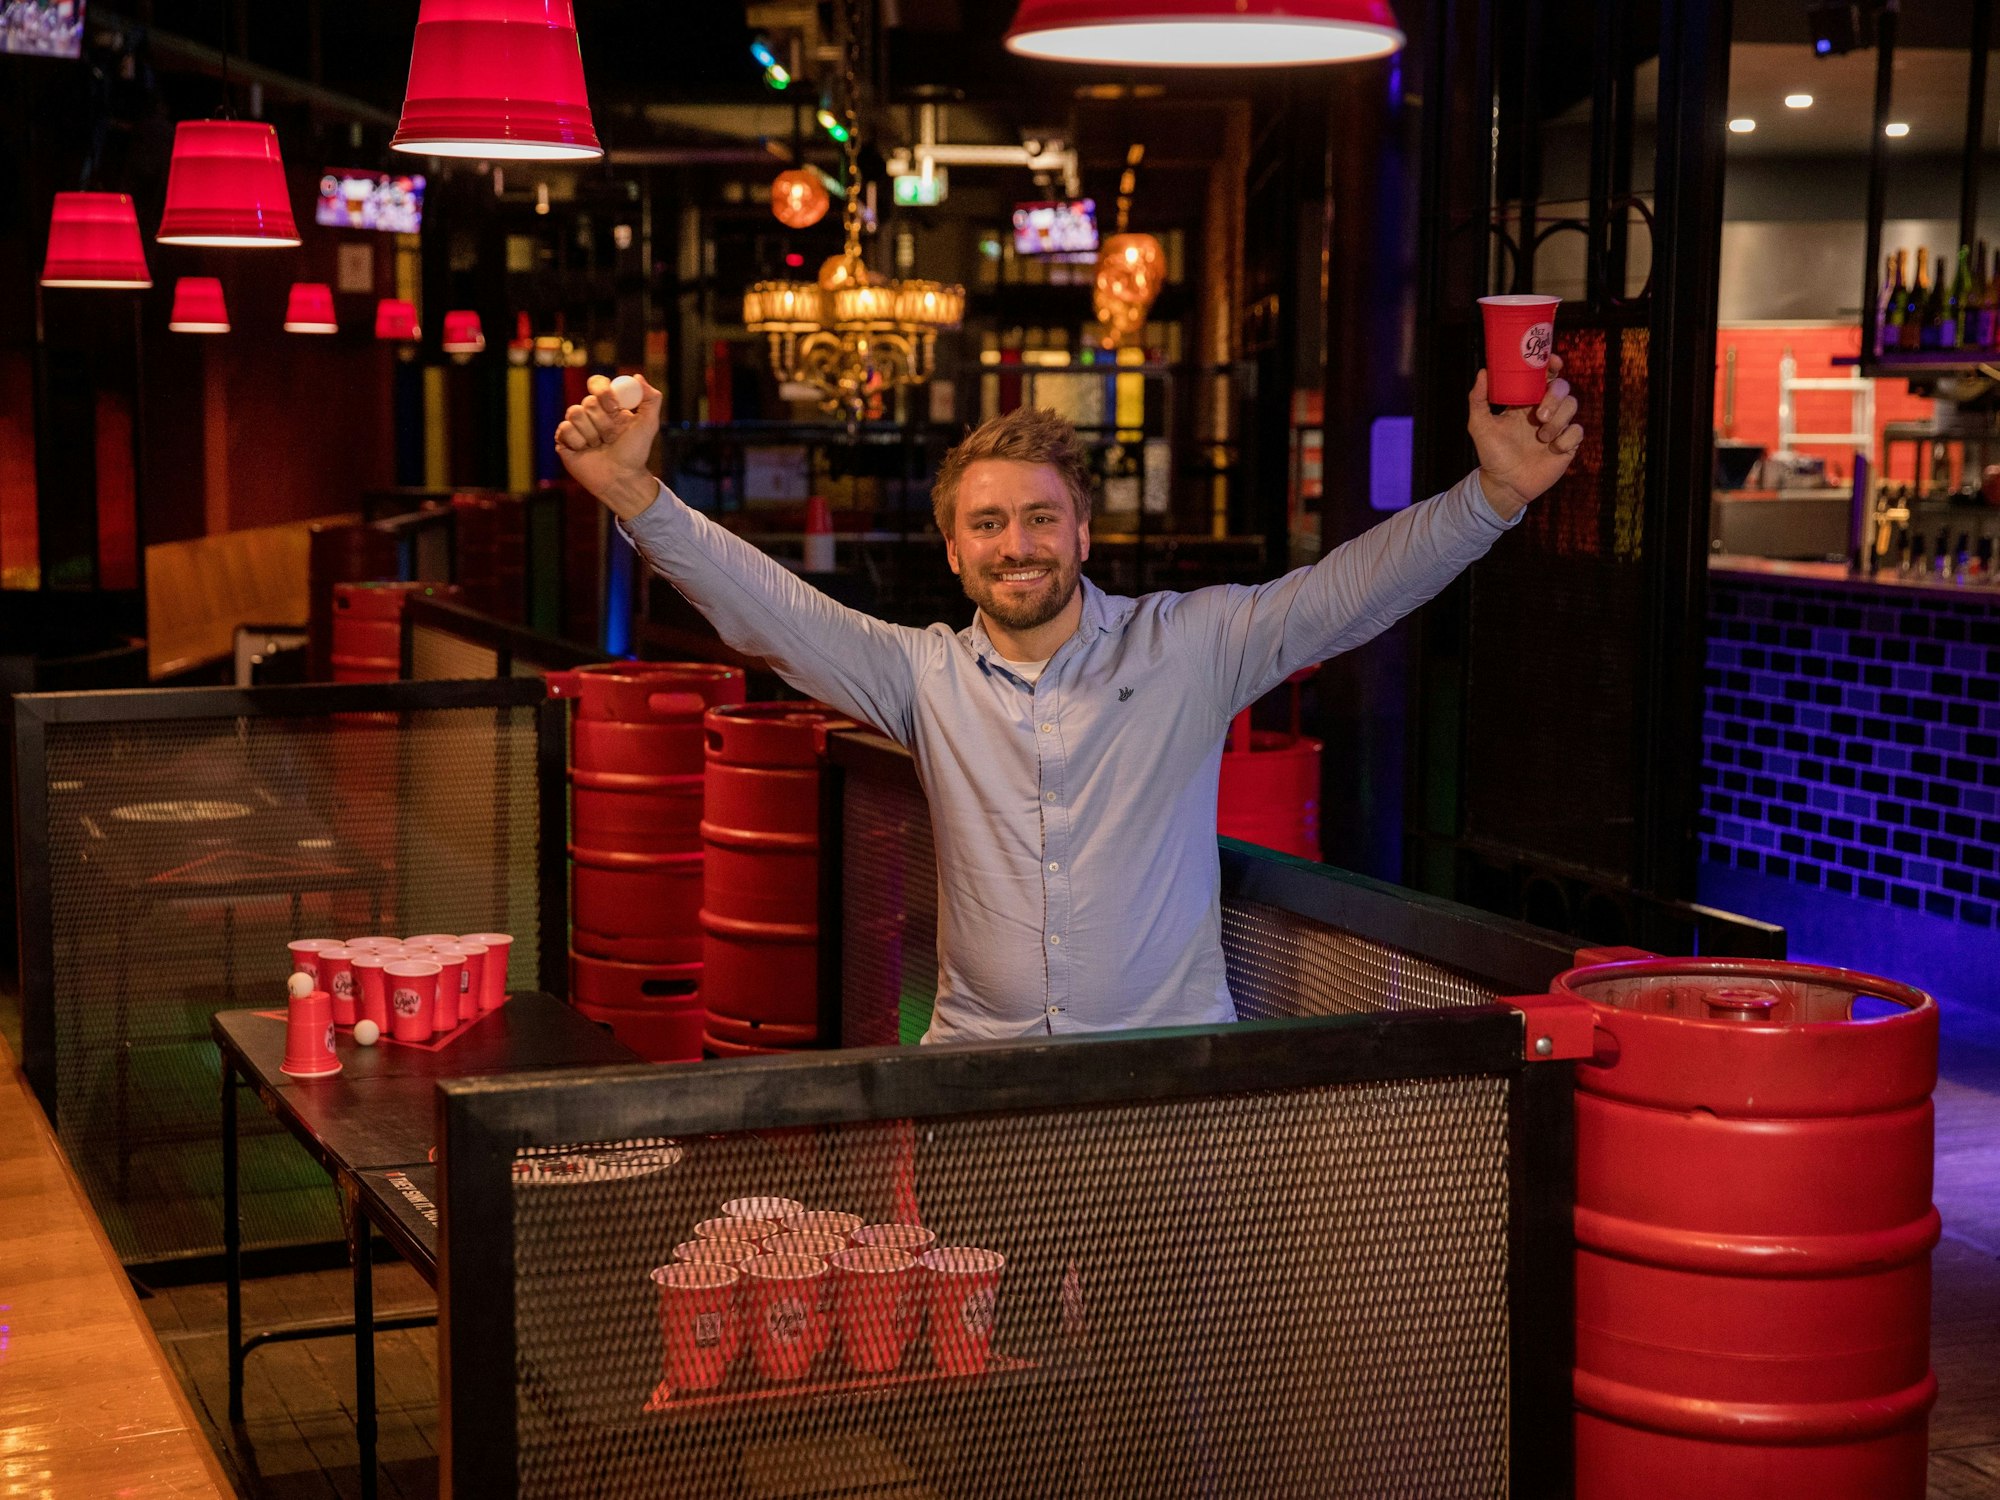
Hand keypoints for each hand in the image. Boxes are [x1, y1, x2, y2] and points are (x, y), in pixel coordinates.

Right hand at [555, 374, 663, 519]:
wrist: (621, 479)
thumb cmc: (635, 453)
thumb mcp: (648, 424)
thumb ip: (651, 399)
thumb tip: (636, 377)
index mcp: (609, 406)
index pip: (598, 384)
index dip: (603, 391)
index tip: (614, 406)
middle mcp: (592, 413)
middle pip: (588, 401)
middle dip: (603, 423)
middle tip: (611, 438)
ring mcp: (577, 426)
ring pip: (574, 413)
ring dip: (591, 433)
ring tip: (599, 446)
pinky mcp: (564, 439)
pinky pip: (564, 428)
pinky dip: (577, 441)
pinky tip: (585, 451)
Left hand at [1467, 353, 1583, 519]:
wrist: (1505, 484)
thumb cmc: (1493, 454)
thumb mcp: (1480, 425)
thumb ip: (1478, 399)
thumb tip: (1483, 372)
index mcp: (1526, 401)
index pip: (1544, 375)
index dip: (1552, 365)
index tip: (1553, 362)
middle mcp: (1544, 409)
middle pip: (1562, 387)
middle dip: (1554, 397)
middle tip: (1540, 416)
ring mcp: (1557, 426)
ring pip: (1572, 406)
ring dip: (1557, 420)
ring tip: (1541, 437)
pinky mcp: (1568, 444)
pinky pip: (1578, 431)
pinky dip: (1566, 439)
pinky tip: (1552, 449)